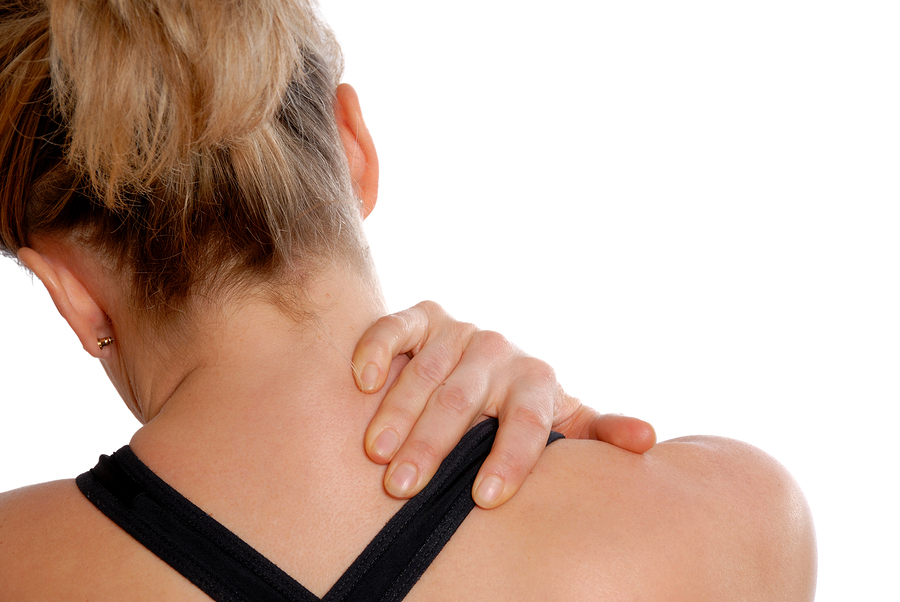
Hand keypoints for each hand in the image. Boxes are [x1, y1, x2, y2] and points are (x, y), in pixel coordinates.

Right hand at [352, 301, 655, 508]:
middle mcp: (499, 352)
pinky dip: (378, 349)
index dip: (510, 459)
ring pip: (426, 372)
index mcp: (537, 382)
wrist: (487, 362)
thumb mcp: (563, 420)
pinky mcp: (424, 317)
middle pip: (465, 402)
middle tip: (403, 488)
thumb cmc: (521, 410)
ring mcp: (459, 333)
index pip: (528, 423)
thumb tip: (649, 440)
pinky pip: (396, 326)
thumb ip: (597, 431)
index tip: (486, 498)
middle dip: (433, 447)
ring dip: (397, 412)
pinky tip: (364, 381)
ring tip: (376, 452)